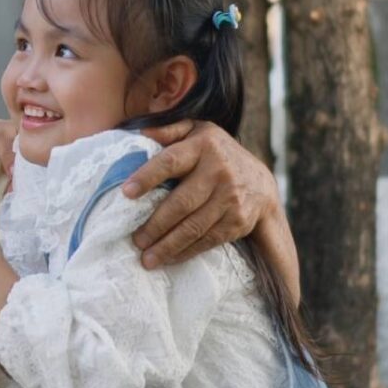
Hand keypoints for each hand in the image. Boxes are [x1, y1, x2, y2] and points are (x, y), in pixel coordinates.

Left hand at [127, 120, 278, 267]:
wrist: (260, 182)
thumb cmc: (215, 155)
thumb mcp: (197, 131)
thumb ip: (170, 130)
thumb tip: (141, 130)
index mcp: (204, 145)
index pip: (170, 161)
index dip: (147, 177)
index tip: (126, 193)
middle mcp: (219, 170)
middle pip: (181, 203)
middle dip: (155, 225)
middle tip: (135, 240)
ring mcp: (230, 197)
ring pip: (193, 226)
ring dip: (168, 245)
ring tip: (147, 258)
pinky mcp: (237, 220)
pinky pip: (207, 240)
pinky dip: (186, 252)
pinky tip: (169, 258)